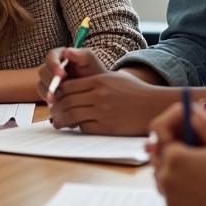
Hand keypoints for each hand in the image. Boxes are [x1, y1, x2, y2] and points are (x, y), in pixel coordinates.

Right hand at [37, 47, 104, 102]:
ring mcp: (49, 81)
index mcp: (60, 56)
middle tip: (58, 89)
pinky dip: (50, 101)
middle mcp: (51, 68)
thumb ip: (82, 55)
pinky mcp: (49, 93)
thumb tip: (68, 51)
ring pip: (41, 85)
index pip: (50, 57)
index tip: (62, 74)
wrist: (98, 90)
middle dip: (49, 81)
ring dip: (47, 92)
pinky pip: (44, 97)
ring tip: (56, 100)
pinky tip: (58, 106)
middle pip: (43, 72)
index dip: (53, 65)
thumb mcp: (91, 62)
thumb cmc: (95, 73)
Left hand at [48, 72, 174, 134]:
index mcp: (98, 81)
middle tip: (52, 112)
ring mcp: (102, 112)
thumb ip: (93, 80)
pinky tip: (74, 127)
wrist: (153, 106)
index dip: (57, 93)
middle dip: (56, 108)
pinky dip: (76, 127)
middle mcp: (98, 96)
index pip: (68, 86)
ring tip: (57, 122)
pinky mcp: (107, 127)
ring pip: (72, 115)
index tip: (54, 98)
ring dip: (60, 120)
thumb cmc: (135, 91)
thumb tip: (71, 86)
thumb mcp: (114, 78)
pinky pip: (84, 127)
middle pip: (66, 101)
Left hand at [149, 107, 205, 205]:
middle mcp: (166, 176)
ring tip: (191, 169)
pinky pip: (169, 195)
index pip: (165, 140)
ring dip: (172, 171)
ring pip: (163, 177)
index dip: (177, 136)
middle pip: (161, 158)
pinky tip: (193, 186)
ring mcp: (169, 195)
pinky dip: (176, 189)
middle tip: (189, 153)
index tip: (188, 138)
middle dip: (172, 153)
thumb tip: (193, 111)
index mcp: (175, 156)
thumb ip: (205, 124)